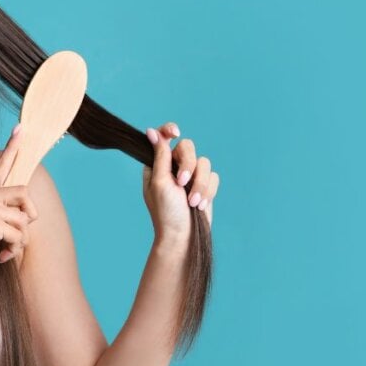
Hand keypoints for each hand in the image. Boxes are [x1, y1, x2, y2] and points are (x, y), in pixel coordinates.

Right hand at [0, 124, 39, 277]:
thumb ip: (1, 212)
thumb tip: (28, 213)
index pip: (0, 166)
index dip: (12, 148)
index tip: (21, 129)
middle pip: (24, 193)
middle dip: (29, 215)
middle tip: (19, 233)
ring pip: (24, 218)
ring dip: (20, 239)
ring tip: (6, 249)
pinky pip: (18, 234)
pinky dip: (13, 249)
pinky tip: (0, 256)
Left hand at [142, 122, 218, 239]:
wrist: (183, 235)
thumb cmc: (166, 212)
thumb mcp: (159, 182)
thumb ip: (160, 157)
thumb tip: (152, 132)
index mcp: (157, 165)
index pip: (163, 138)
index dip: (169, 130)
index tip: (175, 133)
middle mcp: (173, 168)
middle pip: (187, 148)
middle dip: (188, 165)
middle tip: (182, 183)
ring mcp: (190, 176)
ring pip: (204, 163)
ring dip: (199, 184)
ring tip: (193, 202)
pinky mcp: (204, 185)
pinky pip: (213, 176)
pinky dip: (208, 191)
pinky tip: (200, 205)